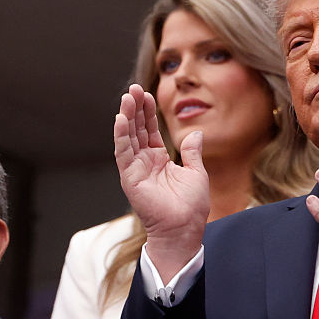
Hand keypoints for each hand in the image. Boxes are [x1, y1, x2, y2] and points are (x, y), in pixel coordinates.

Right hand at [114, 84, 209, 279]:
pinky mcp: (130, 178)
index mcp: (158, 159)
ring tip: (126, 98)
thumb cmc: (191, 207)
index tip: (146, 94)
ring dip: (126, 117)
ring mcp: (135, 169)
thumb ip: (192, 152)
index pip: (149, 130)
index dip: (147, 112)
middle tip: (133, 89)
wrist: (184, 229)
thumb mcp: (196, 173)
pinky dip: (121, 136)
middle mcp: (144, 162)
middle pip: (136, 130)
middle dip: (134, 109)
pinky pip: (123, 153)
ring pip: (128, 138)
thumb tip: (195, 133)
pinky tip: (121, 120)